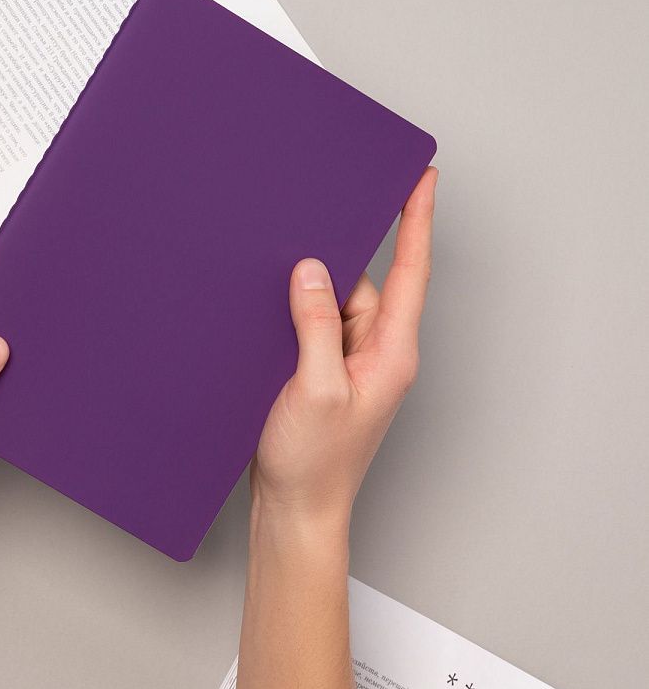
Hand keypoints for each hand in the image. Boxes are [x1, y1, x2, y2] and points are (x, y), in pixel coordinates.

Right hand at [253, 167, 437, 527]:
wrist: (294, 509)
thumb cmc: (316, 463)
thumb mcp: (316, 388)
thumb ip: (316, 326)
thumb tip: (310, 270)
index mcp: (390, 352)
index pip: (410, 273)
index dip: (417, 222)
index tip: (422, 179)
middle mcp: (375, 351)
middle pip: (361, 283)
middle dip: (337, 253)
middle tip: (310, 216)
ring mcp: (347, 362)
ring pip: (330, 302)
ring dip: (304, 290)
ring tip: (271, 277)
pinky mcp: (321, 371)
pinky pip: (312, 325)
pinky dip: (293, 312)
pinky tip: (267, 307)